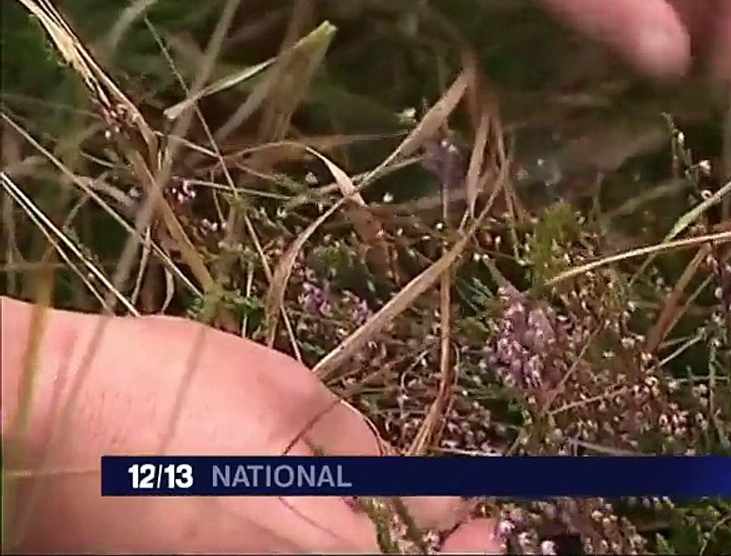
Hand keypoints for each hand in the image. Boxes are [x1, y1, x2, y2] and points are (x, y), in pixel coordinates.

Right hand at [0, 299, 498, 553]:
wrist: (37, 415)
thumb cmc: (165, 385)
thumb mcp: (284, 393)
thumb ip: (361, 451)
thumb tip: (421, 491)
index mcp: (301, 536)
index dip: (462, 549)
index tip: (491, 524)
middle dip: (426, 552)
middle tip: (468, 526)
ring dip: (378, 544)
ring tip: (405, 513)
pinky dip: (325, 540)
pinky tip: (335, 512)